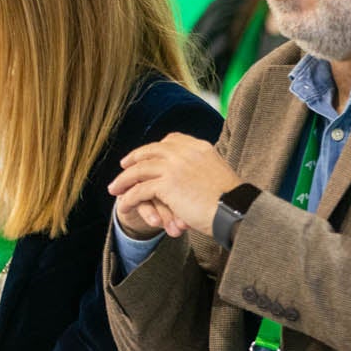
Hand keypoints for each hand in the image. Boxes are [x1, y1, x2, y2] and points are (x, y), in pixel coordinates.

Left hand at [107, 133, 240, 238]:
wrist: (235, 210)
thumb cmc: (233, 201)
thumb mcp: (219, 175)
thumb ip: (204, 169)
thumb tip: (195, 176)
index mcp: (199, 147)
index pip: (172, 140)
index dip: (155, 148)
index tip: (147, 155)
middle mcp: (185, 152)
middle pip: (151, 151)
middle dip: (135, 158)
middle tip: (123, 166)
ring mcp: (174, 166)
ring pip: (140, 169)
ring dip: (124, 180)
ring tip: (115, 189)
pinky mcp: (166, 184)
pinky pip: (139, 190)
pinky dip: (129, 198)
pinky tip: (123, 205)